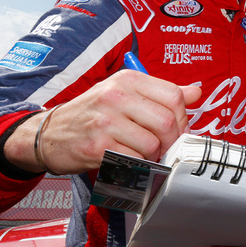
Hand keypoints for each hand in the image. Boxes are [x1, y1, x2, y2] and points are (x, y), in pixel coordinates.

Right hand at [6, 70, 201, 173]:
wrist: (48, 134)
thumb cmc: (93, 113)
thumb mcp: (125, 93)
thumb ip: (162, 93)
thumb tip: (197, 92)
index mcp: (128, 80)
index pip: (174, 97)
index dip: (182, 118)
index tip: (177, 128)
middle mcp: (116, 96)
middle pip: (166, 122)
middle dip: (171, 140)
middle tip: (164, 147)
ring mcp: (105, 121)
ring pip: (152, 144)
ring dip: (154, 156)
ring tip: (143, 154)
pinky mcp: (96, 147)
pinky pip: (134, 161)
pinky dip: (139, 167)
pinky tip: (130, 162)